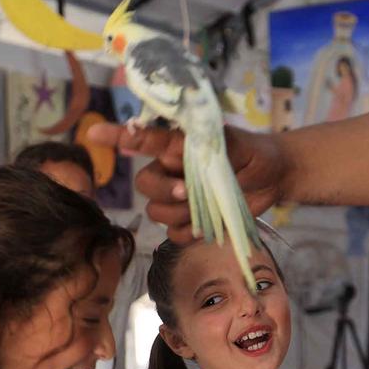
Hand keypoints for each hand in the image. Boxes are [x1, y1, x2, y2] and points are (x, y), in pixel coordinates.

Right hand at [85, 123, 285, 242]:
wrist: (273, 178)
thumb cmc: (253, 153)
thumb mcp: (237, 144)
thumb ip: (209, 146)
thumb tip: (180, 150)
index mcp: (178, 146)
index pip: (144, 139)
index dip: (120, 136)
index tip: (95, 133)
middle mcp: (171, 171)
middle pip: (146, 185)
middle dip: (164, 192)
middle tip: (189, 191)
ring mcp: (178, 198)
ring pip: (158, 213)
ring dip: (181, 215)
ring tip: (208, 208)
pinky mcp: (189, 222)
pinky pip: (174, 235)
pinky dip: (190, 234)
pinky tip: (208, 225)